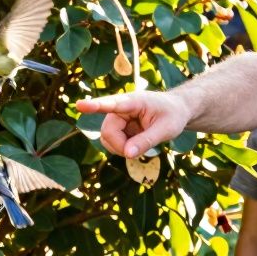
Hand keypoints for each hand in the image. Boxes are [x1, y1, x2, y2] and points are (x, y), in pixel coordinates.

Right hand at [75, 92, 189, 158]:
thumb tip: (127, 154)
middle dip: (120, 146)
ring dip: (120, 148)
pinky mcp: (118, 126)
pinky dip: (121, 148)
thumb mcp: (166, 129)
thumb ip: (146, 141)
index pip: (112, 104)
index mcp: (134, 101)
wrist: (176, 110)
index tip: (79, 105)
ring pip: (107, 138)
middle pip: (108, 131)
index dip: (95, 106)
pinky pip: (111, 142)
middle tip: (138, 151)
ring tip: (139, 144)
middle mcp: (121, 108)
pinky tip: (134, 144)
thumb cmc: (173, 115)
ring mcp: (117, 118)